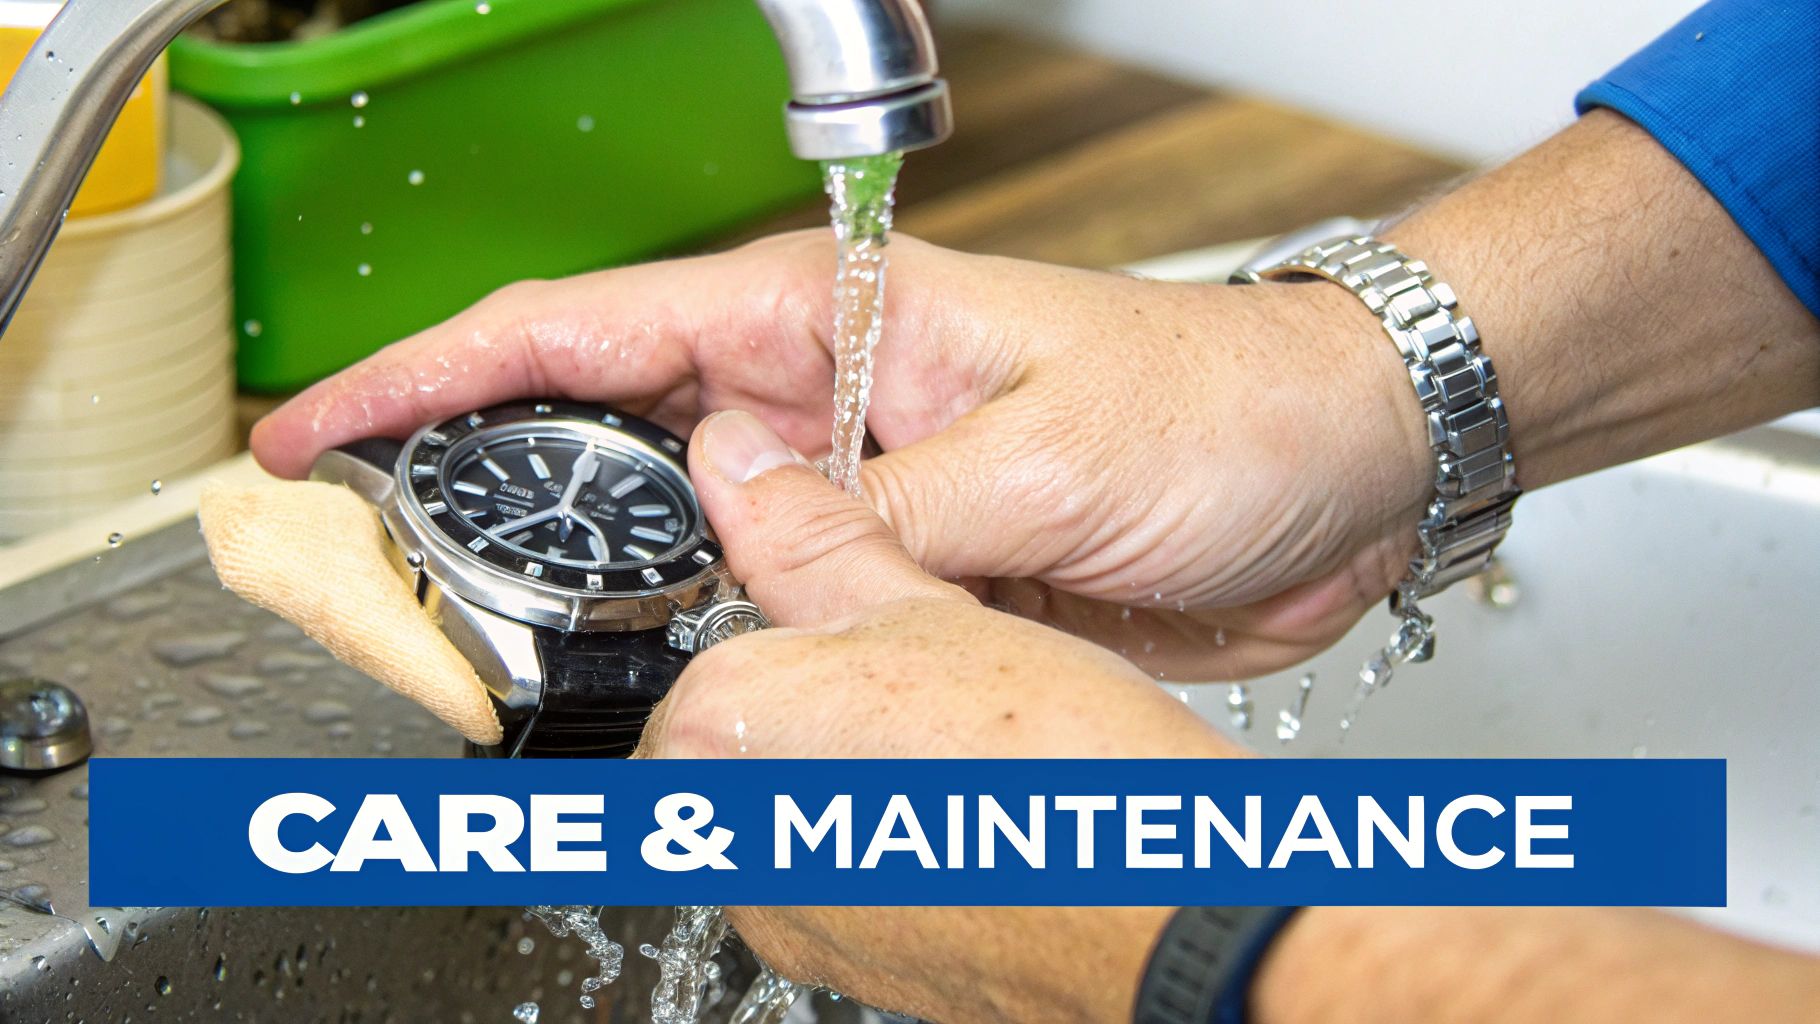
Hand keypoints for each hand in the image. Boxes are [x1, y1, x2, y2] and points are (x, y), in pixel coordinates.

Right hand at [252, 231, 1431, 682]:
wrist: (1330, 476)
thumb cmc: (1221, 403)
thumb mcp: (1049, 452)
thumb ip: (883, 509)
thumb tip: (746, 526)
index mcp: (830, 319)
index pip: (588, 329)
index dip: (441, 373)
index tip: (331, 425)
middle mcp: (820, 403)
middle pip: (603, 442)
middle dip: (487, 499)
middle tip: (382, 570)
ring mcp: (850, 496)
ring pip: (682, 549)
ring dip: (598, 596)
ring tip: (497, 655)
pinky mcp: (898, 574)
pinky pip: (774, 615)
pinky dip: (712, 654)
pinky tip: (658, 698)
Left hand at [635, 410, 1243, 1021]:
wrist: (1156, 917)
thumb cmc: (1057, 773)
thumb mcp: (928, 607)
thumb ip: (815, 535)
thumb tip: (740, 463)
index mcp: (718, 725)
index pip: (717, 645)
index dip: (806, 623)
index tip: (871, 623)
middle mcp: (724, 834)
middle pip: (744, 727)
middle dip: (822, 700)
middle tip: (923, 686)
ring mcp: (779, 911)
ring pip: (789, 802)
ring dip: (849, 772)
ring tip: (955, 752)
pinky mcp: (833, 963)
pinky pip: (830, 878)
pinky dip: (879, 843)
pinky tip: (960, 816)